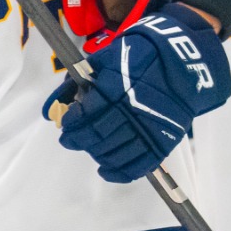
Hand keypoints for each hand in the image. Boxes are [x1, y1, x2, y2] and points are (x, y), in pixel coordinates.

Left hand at [45, 4, 230, 182]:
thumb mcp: (104, 61)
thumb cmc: (138, 57)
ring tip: (90, 149)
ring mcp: (148, 128)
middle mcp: (131, 111)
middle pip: (97, 136)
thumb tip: (48, 109)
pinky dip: (119, 173)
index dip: (72, 124)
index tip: (66, 125)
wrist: (182, 63)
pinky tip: (105, 170)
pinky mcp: (163, 141)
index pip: (86, 115)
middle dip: (78, 140)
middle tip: (70, 140)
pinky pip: (138, 166)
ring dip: (96, 154)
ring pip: (114, 153)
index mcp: (116, 88)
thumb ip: (75, 85)